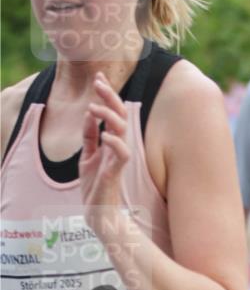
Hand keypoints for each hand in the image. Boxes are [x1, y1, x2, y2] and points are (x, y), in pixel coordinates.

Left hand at [79, 73, 129, 229]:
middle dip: (109, 98)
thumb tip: (89, 114)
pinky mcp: (115, 173)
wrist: (97, 212)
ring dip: (109, 116)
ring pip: (121, 131)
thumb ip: (89, 137)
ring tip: (94, 107)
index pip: (112, 113)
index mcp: (111, 142)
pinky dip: (114, 142)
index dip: (106, 95)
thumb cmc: (95, 187)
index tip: (99, 77)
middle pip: (120, 116)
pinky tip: (103, 135)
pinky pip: (121, 155)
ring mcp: (118, 160)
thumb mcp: (87, 157)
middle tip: (98, 83)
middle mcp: (117, 148)